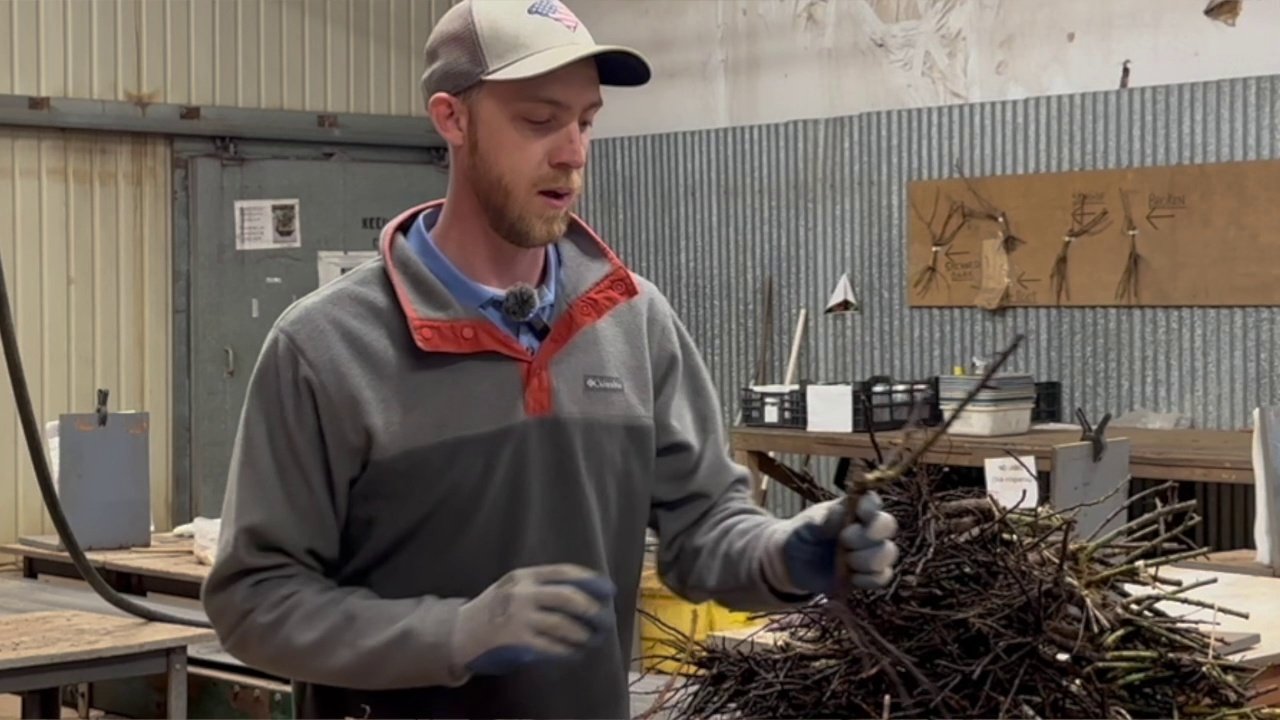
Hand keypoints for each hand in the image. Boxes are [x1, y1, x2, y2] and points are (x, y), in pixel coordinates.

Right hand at [449, 564, 615, 677]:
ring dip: (580, 633)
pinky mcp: (516, 640)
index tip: (607, 589)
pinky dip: (565, 651)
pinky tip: (573, 653)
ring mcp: (519, 617)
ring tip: (589, 639)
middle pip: (567, 597)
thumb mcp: (512, 586)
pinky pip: (549, 646)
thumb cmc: (493, 607)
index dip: (589, 580)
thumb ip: (539, 585)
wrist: (460, 630)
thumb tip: (582, 593)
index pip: (563, 572)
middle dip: (590, 609)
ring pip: (561, 624)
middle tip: (602, 618)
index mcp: (524, 576)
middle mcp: (523, 593)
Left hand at [764, 493, 899, 595]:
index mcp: (852, 509)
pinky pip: (882, 577)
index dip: (872, 506)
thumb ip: (824, 521)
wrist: (792, 563)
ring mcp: (869, 551)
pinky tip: (852, 577)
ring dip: (868, 559)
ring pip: (888, 552)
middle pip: (888, 526)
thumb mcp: (807, 526)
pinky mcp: (867, 574)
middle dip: (868, 536)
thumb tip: (840, 512)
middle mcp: (866, 527)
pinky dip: (869, 579)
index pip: (872, 501)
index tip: (861, 512)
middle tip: (844, 540)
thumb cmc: (801, 535)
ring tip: (846, 560)